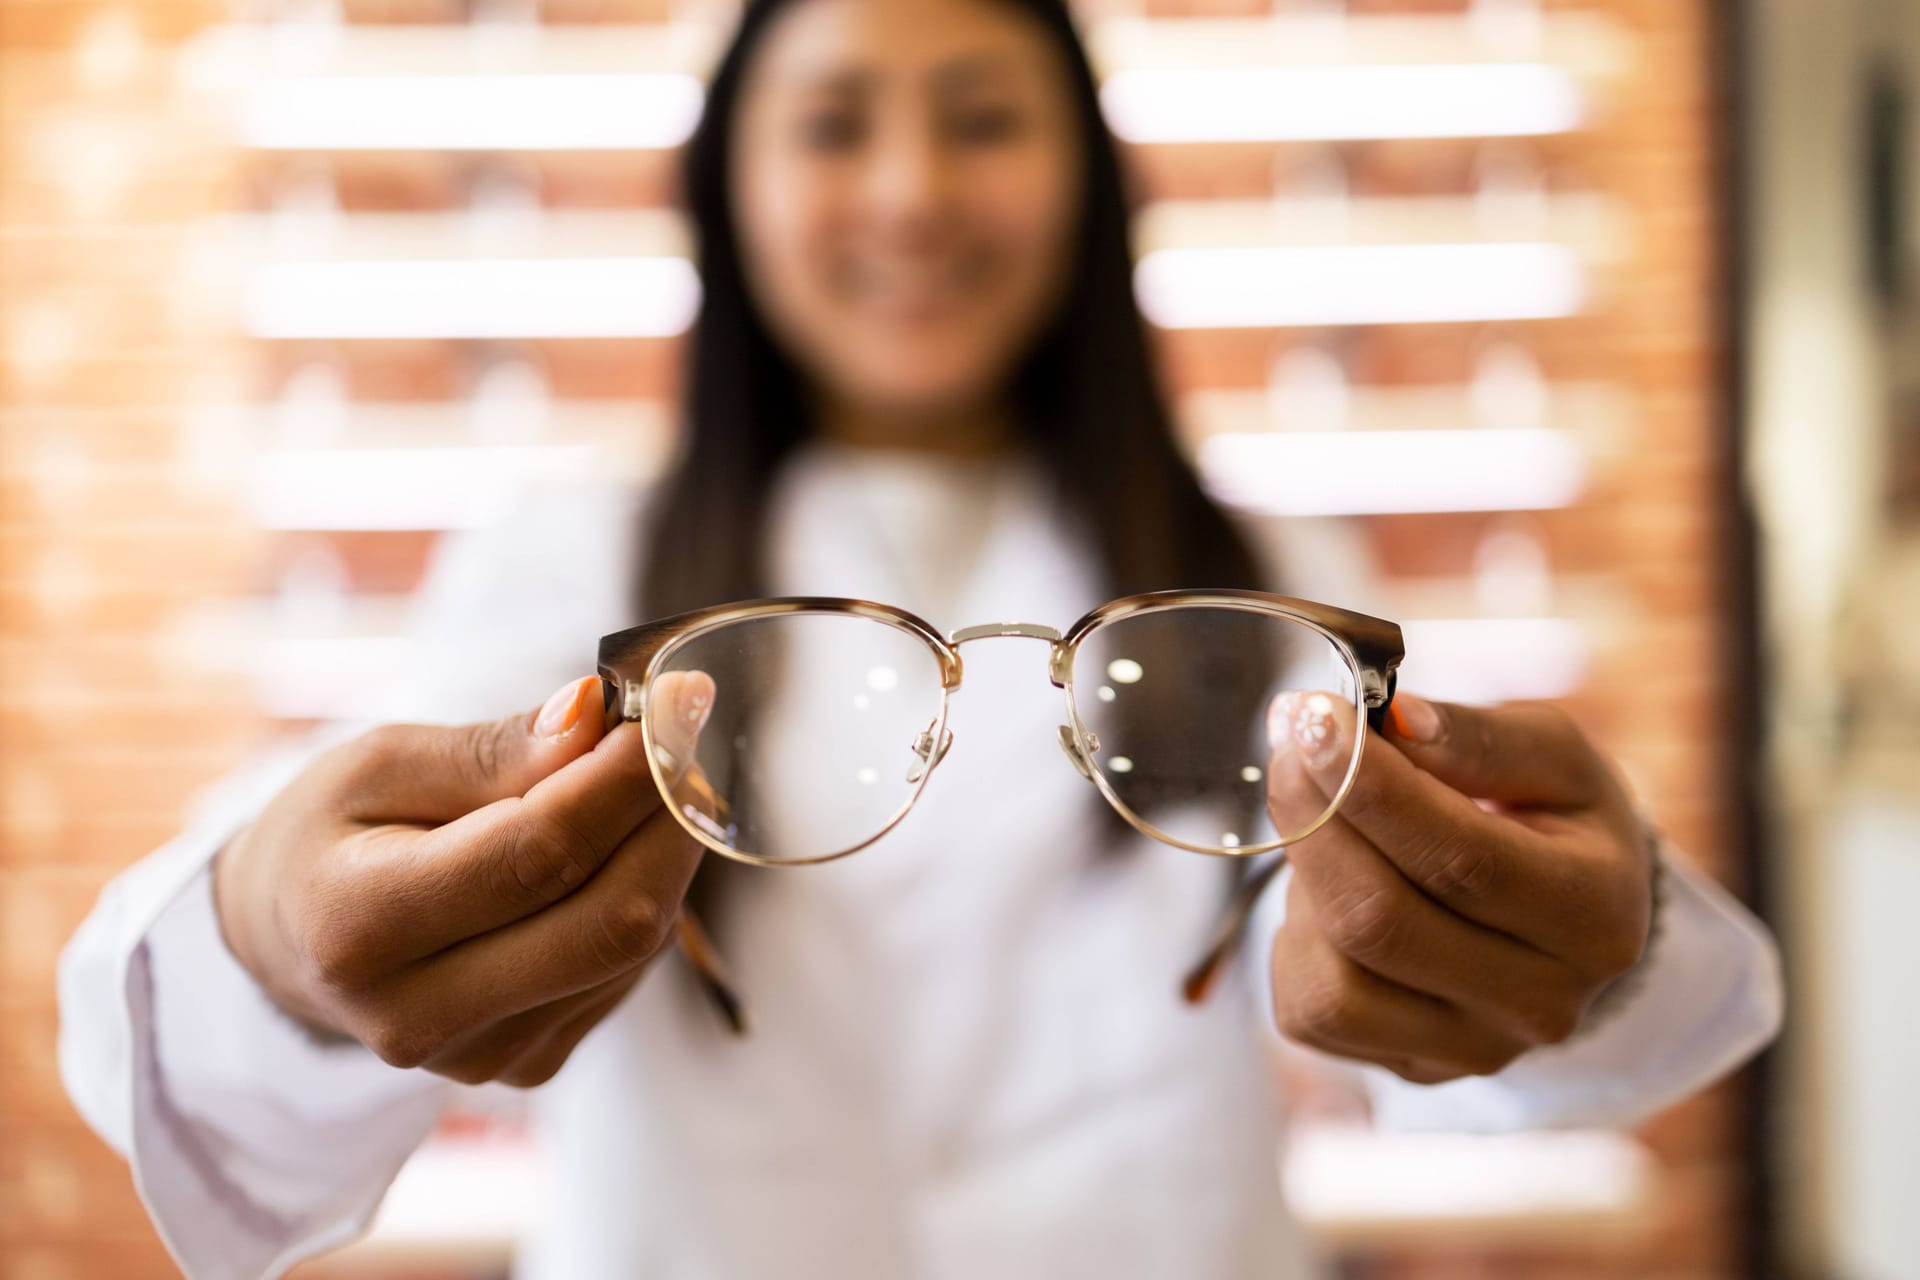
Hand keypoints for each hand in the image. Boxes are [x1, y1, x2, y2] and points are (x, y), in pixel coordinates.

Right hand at [214, 672, 713, 1085]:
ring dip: (666, 854)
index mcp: (361, 927)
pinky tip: (620, 850)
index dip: (623, 778)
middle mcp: (419, 1014)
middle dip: (671, 819)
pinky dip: (645, 899)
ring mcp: (480, 1057)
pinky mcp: (526, 1064)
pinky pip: (625, 975)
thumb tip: (594, 715)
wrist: (294, 943)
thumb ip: (494, 750)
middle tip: (686, 738)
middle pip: (609, 919)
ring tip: (647, 784)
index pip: (538, 853)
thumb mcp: (381, 765)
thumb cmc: (338, 834)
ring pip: (631, 948)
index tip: (674, 705)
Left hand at [1263, 690, 1652, 1083]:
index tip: (1314, 719)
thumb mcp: (1553, 757)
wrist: (1573, 917)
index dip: (1370, 788)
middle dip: (1313, 821)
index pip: (1460, 858)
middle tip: (1289, 747)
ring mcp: (1475, 1050)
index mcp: (1593, 915)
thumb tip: (1397, 722)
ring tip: (1324, 825)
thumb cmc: (1555, 818)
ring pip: (1335, 981)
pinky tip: (1327, 894)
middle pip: (1381, 921)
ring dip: (1304, 884)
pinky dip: (1296, 941)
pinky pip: (1311, 1012)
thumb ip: (1479, 738)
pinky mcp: (1413, 1069)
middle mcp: (1541, 1003)